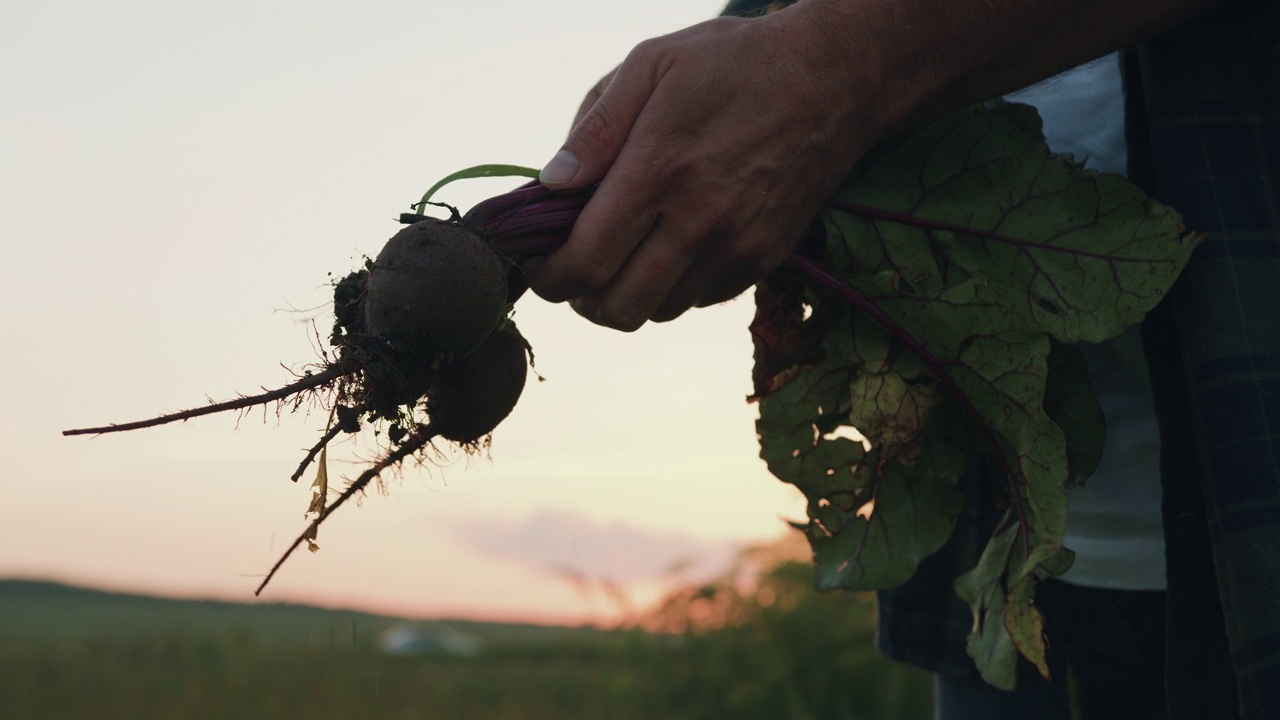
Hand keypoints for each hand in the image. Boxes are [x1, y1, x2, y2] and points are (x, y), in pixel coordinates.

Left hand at [524, 7, 881, 330]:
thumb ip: (595, 128)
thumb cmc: (735, 62)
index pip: (585, 261)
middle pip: (617, 307)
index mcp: (659, 171)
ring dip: (627, 295)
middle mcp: (698, 222)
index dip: (548, 276)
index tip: (539, 264)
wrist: (837, 78)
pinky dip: (672, 288)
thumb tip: (549, 185)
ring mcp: (736, 247)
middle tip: (574, 270)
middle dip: (581, 299)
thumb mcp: (652, 64)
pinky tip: (668, 248)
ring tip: (621, 257)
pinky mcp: (765, 259)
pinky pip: (700, 301)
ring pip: (658, 311)